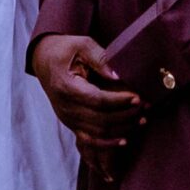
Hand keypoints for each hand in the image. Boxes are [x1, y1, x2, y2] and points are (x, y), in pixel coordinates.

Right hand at [30, 34, 145, 180]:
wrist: (44, 60)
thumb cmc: (65, 50)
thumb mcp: (82, 45)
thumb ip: (100, 59)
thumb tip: (118, 76)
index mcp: (66, 86)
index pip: (97, 100)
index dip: (119, 101)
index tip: (137, 97)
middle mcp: (65, 107)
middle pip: (100, 119)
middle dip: (126, 115)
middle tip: (145, 107)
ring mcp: (67, 118)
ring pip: (98, 132)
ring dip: (122, 129)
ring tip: (141, 120)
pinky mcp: (71, 124)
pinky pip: (89, 141)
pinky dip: (107, 143)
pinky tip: (124, 140)